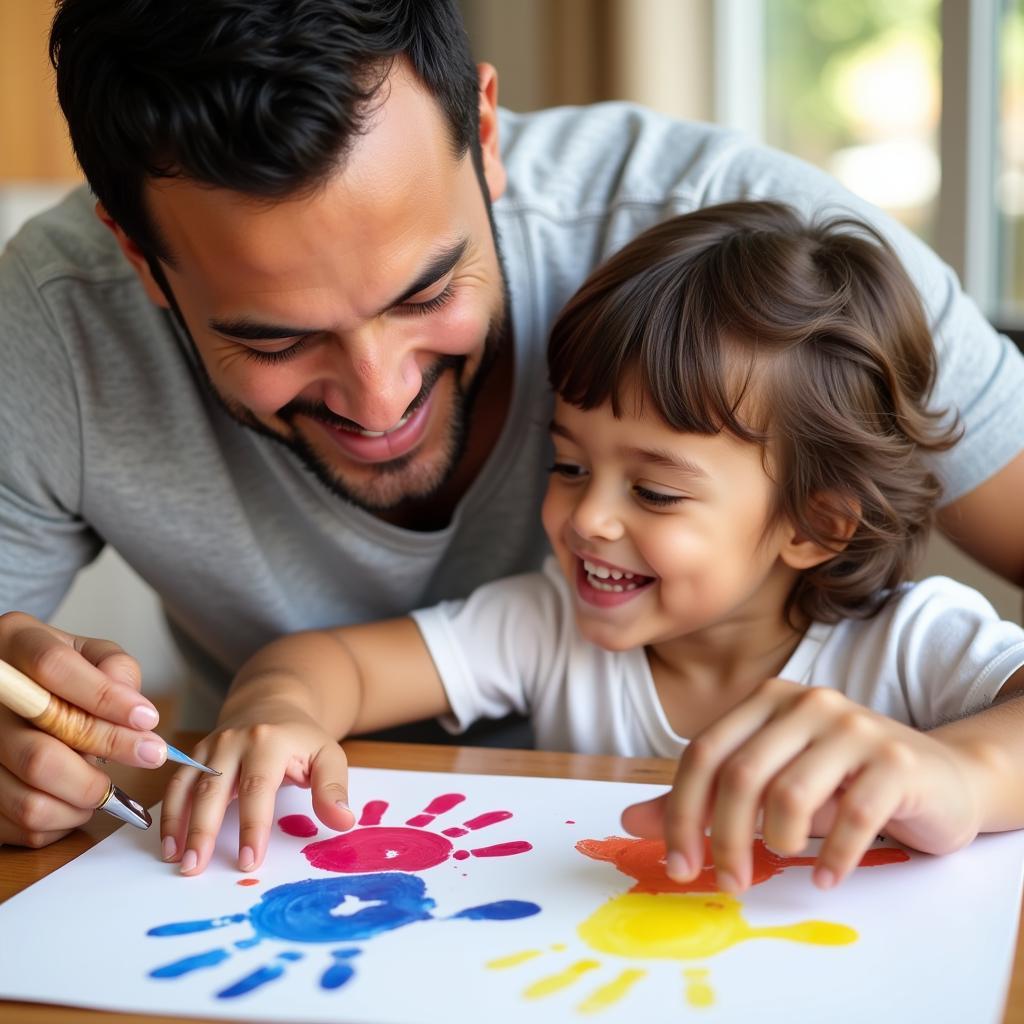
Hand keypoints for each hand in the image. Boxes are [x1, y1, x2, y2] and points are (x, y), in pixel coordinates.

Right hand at [0, 611, 163, 847]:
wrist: (14, 690)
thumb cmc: (60, 672)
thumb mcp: (90, 652)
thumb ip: (116, 670)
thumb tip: (136, 712)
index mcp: (14, 643)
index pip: (54, 669)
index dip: (105, 698)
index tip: (148, 720)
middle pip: (39, 753)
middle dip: (105, 762)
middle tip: (148, 757)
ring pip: (30, 800)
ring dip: (83, 801)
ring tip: (107, 785)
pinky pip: (21, 826)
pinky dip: (61, 822)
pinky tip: (76, 800)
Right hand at [160, 702, 354, 875]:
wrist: (273, 703)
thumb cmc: (301, 738)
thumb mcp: (328, 755)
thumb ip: (333, 788)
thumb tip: (343, 821)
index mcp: (269, 741)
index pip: (258, 788)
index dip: (253, 827)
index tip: (249, 861)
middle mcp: (234, 741)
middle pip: (214, 788)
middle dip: (203, 830)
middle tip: (195, 868)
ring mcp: (211, 746)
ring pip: (187, 786)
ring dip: (177, 824)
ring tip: (175, 860)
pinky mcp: (195, 754)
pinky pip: (177, 783)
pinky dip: (169, 813)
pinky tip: (168, 842)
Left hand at [620, 677, 984, 892]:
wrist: (938, 776)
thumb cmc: (841, 782)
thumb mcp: (768, 783)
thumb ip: (703, 799)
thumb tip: (630, 821)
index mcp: (765, 699)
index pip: (703, 754)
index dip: (681, 813)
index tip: (679, 866)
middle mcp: (805, 701)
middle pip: (739, 775)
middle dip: (724, 840)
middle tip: (728, 883)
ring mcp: (854, 726)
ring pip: (789, 794)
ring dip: (777, 844)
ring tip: (783, 862)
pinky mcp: (894, 761)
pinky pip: (852, 816)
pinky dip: (832, 856)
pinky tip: (825, 875)